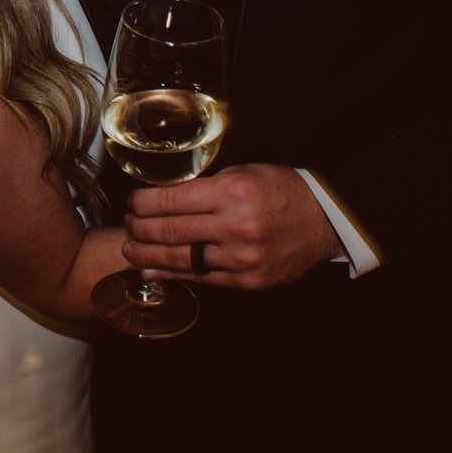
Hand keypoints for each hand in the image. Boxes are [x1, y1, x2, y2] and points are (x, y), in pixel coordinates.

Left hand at [121, 163, 338, 290]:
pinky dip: (174, 275)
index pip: (171, 200)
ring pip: (182, 260)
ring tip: (130, 251)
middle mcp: (234, 227)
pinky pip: (203, 278)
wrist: (324, 221)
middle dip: (140, 230)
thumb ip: (207, 185)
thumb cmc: (282, 190)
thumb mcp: (245, 172)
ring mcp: (241, 258)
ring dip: (149, 256)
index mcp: (232, 193)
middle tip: (127, 226)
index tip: (132, 203)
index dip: (143, 203)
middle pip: (170, 232)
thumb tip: (167, 195)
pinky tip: (154, 271)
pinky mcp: (247, 280)